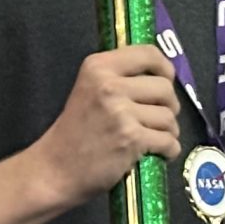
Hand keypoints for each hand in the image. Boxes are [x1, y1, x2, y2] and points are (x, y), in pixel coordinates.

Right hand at [36, 44, 180, 201]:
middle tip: (156, 119)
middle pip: (165, 87)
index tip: (165, 81)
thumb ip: (120, 78)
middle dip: (169, 106)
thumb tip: (162, 76)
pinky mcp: (131, 138)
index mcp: (98, 66)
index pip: (148, 54)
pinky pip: (169, 141)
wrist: (55, 169)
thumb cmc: (75, 132)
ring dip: (168, 131)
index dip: (165, 69)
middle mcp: (109, 85)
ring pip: (169, 117)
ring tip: (153, 139)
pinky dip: (168, 150)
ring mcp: (121, 112)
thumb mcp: (89, 90)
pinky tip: (157, 153)